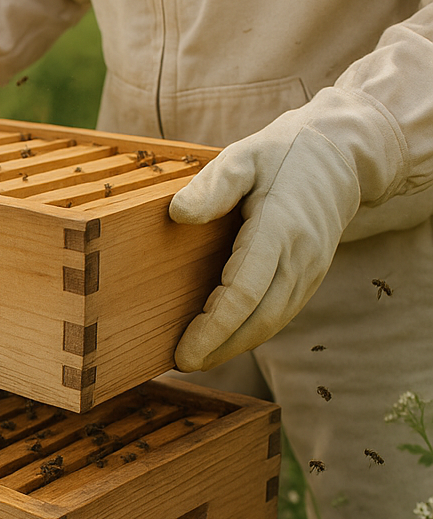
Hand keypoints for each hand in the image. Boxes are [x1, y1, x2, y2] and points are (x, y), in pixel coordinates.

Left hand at [169, 87, 403, 370]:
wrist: (340, 156)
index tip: (184, 350)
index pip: (245, 293)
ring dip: (234, 346)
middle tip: (181, 363)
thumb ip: (213, 185)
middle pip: (259, 319)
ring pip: (272, 323)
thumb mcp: (243, 156)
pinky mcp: (310, 276)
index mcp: (279, 229)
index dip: (213, 328)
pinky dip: (251, 332)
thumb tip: (178, 213)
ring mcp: (310, 270)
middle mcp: (301, 257)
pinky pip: (280, 314)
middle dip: (219, 347)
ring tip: (196, 358)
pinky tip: (224, 340)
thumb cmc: (282, 156)